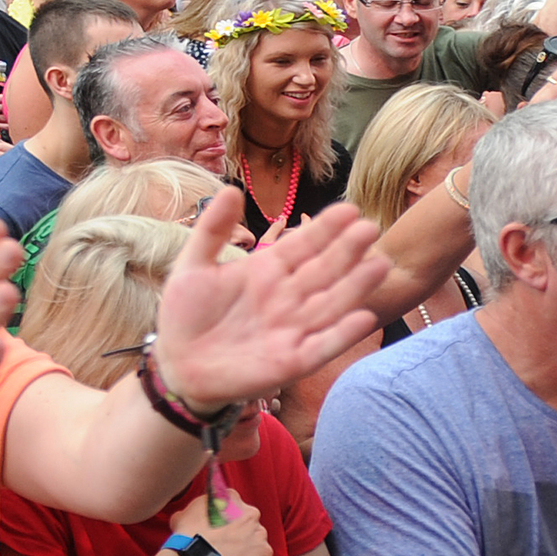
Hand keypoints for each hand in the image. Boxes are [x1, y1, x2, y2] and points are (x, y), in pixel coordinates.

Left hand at [149, 192, 387, 410]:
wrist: (177, 365)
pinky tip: (364, 317)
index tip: (349, 208)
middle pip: (324, 269)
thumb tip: (232, 190)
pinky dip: (342, 334)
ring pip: (332, 303)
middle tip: (369, 227)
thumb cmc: (186, 315)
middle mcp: (287, 297)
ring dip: (356, 286)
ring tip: (379, 264)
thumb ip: (211, 230)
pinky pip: (323, 345)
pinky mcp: (293, 361)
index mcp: (267, 271)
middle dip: (347, 250)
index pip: (303, 244)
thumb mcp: (193, 266)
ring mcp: (293, 328)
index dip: (325, 228)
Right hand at [168, 481, 272, 555]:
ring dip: (245, 547)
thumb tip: (191, 518)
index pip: (231, 503)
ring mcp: (260, 534)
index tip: (216, 526)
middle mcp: (250, 513)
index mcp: (231, 499)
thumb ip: (194, 511)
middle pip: (247, 521)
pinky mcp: (265, 553)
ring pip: (255, 540)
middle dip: (237, 531)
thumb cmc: (190, 536)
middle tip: (222, 544)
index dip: (222, 517)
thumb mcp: (183, 514)